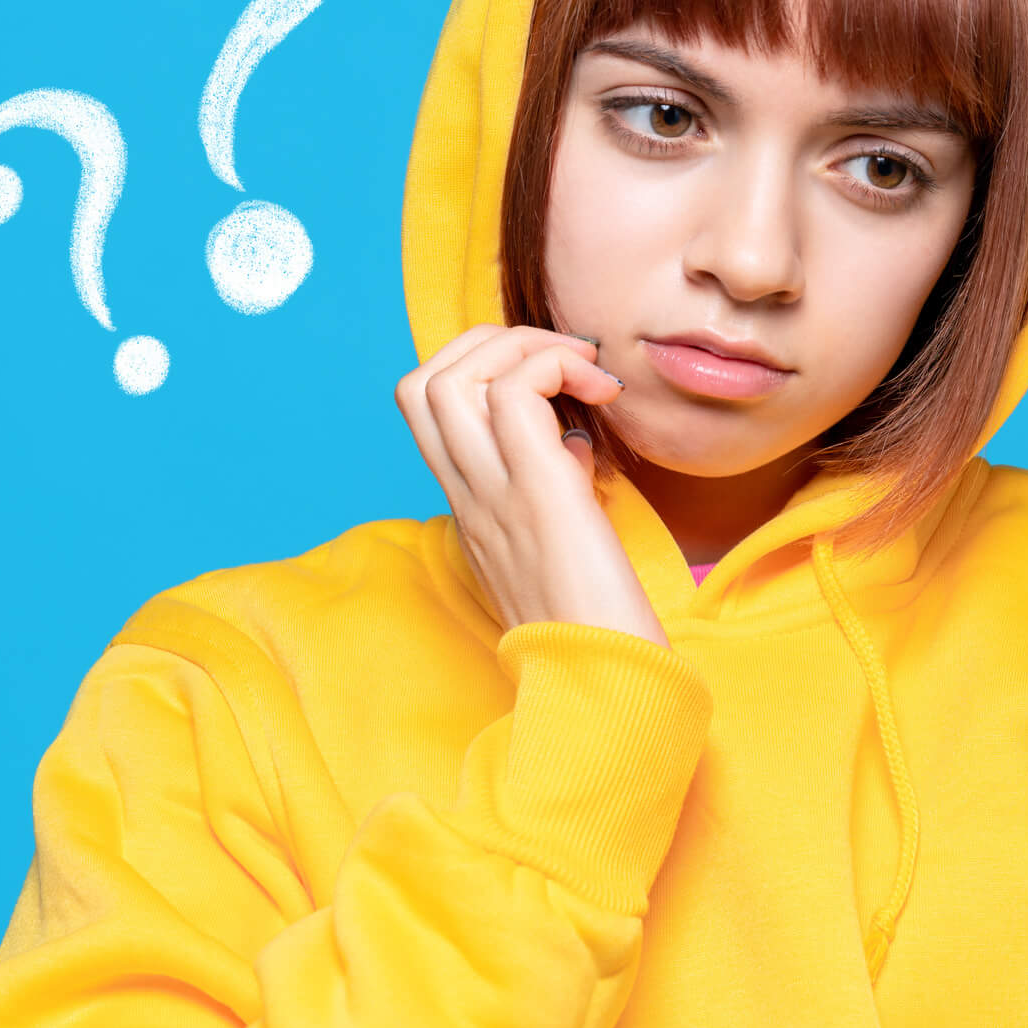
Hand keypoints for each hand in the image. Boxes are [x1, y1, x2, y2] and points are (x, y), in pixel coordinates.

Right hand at [395, 323, 665, 646]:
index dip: (479, 370)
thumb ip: (548, 489)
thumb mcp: (557, 543)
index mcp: (471, 510)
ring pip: (452, 374)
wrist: (605, 686)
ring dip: (524, 346)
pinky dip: (556, 367)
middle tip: (567, 362)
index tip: (552, 385)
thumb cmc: (599, 625)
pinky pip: (514, 391)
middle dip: (491, 342)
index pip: (429, 412)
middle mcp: (468, 498)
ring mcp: (493, 494)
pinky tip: (603, 396)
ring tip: (587, 372)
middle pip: (422, 380)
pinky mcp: (537, 492)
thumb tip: (572, 438)